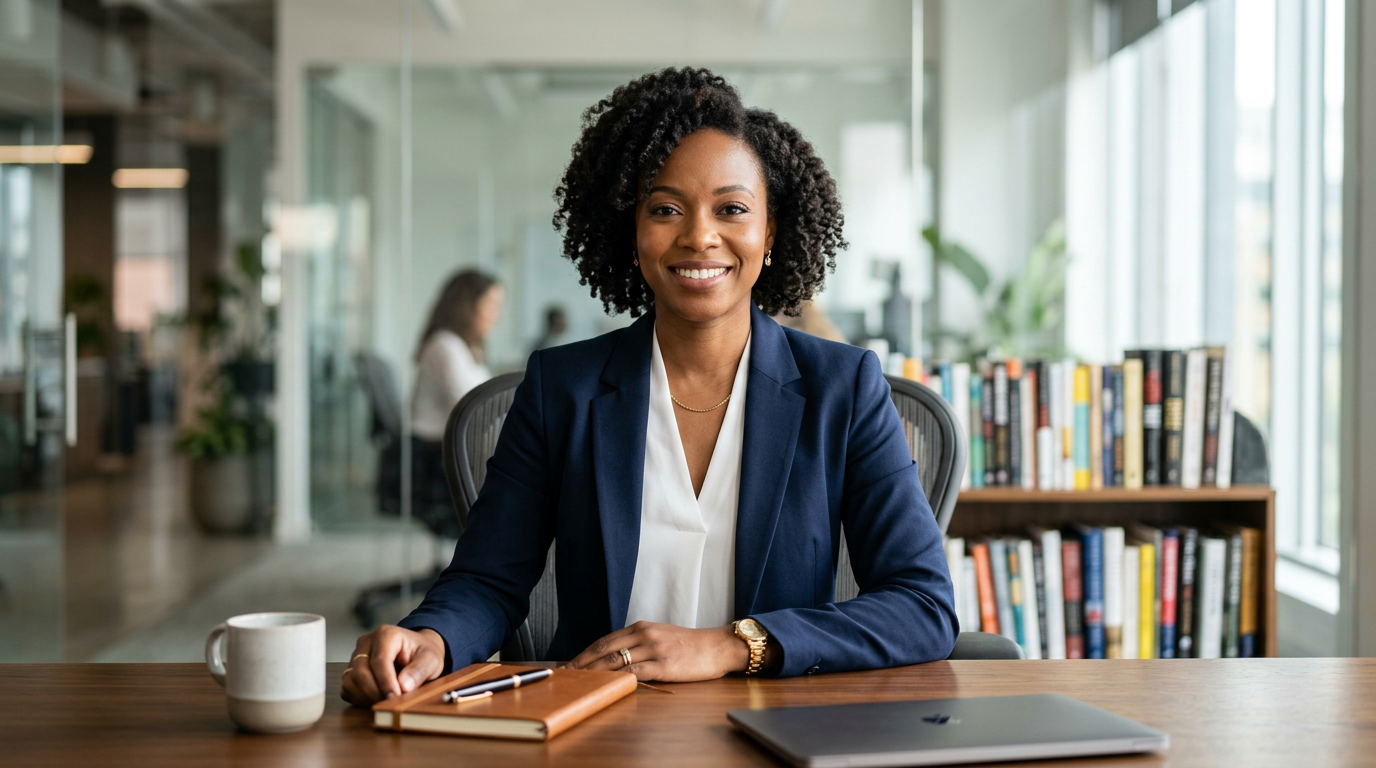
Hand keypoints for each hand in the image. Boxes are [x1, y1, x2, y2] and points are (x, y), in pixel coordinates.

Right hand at [340, 625, 445, 706]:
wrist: (417, 651)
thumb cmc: (423, 654)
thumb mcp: (431, 660)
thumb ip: (419, 671)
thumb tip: (403, 686)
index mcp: (386, 635)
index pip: (379, 660)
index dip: (386, 682)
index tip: (395, 697)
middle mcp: (366, 643)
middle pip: (361, 672)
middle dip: (376, 692)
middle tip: (392, 704)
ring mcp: (356, 656)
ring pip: (351, 681)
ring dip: (366, 697)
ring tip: (386, 702)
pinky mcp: (351, 670)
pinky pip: (348, 688)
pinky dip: (359, 698)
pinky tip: (376, 699)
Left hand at [566, 621, 748, 681]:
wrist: (717, 647)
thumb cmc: (689, 645)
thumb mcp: (660, 636)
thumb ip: (637, 643)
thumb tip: (614, 657)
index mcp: (641, 627)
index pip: (605, 640)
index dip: (584, 653)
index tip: (569, 664)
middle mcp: (644, 635)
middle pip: (604, 649)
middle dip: (582, 663)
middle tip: (565, 674)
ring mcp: (654, 649)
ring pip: (616, 661)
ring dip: (595, 673)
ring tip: (580, 683)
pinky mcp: (664, 665)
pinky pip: (636, 672)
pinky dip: (619, 678)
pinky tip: (607, 685)